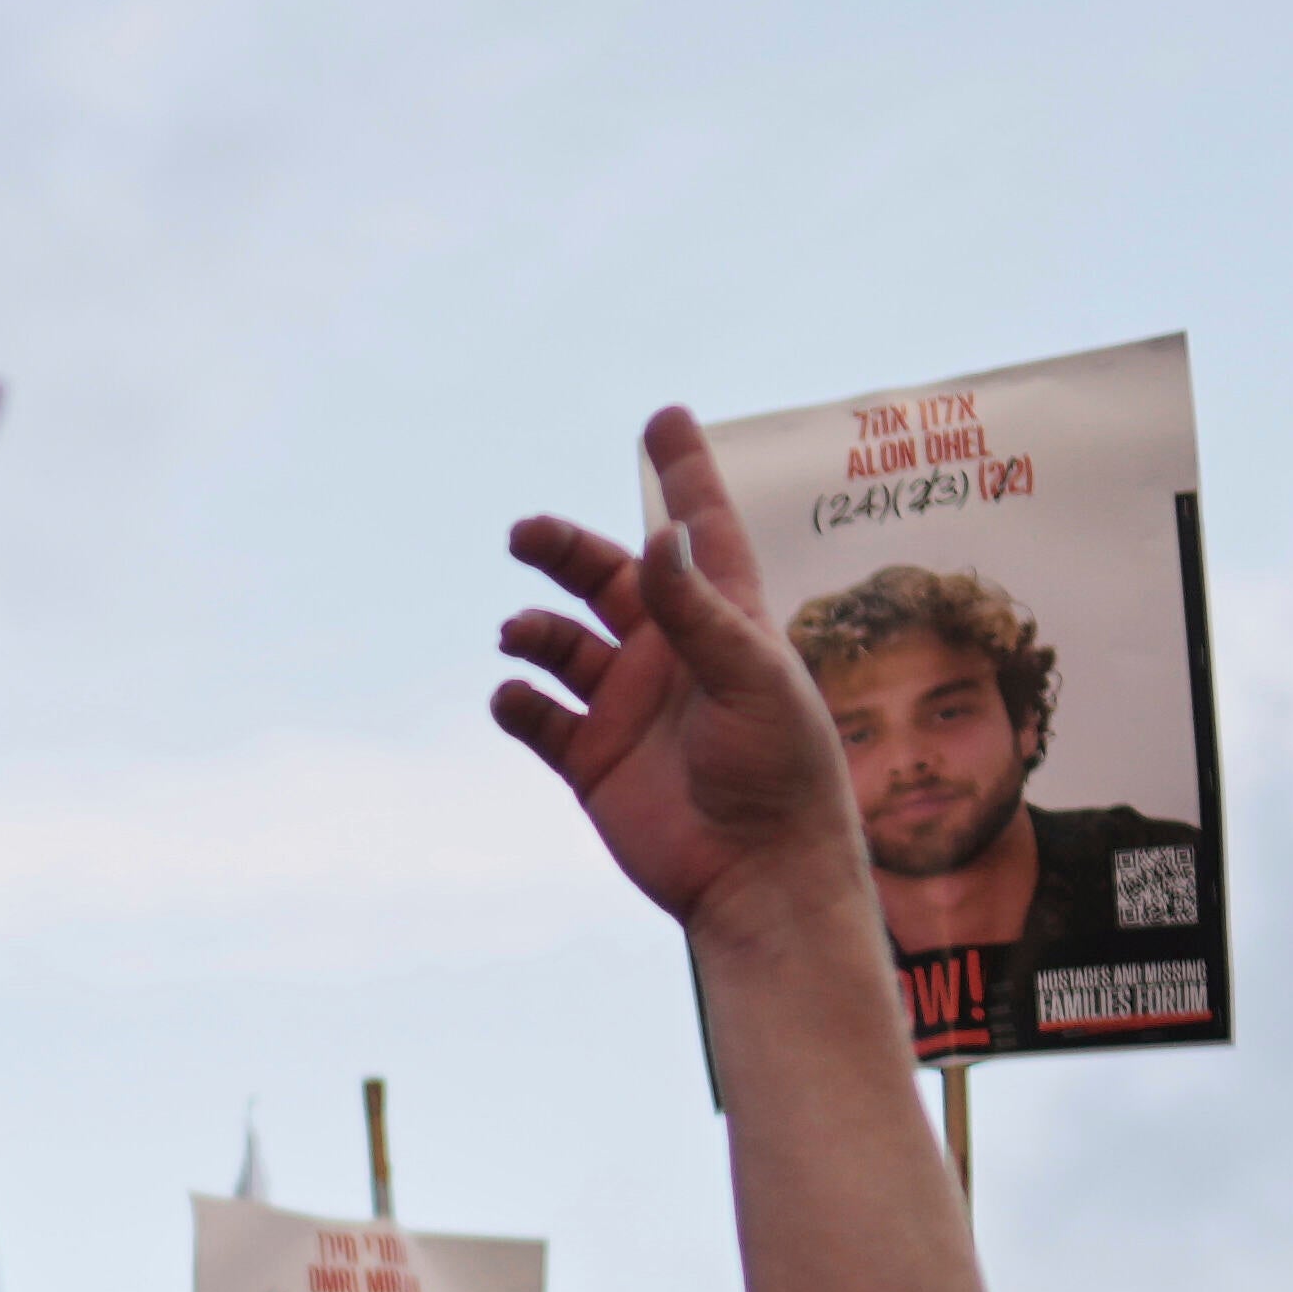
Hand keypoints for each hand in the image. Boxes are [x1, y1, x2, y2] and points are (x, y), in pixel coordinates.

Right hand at [495, 408, 865, 945]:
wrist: (756, 874)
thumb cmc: (780, 771)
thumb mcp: (749, 676)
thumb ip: (697, 609)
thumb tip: (658, 537)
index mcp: (724, 622)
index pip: (700, 530)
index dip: (684, 473)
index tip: (664, 417)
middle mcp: (672, 655)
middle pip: (608, 578)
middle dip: (565, 552)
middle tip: (523, 534)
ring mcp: (628, 707)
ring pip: (563, 644)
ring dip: (534, 631)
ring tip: (519, 638)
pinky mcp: (593, 760)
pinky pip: (538, 716)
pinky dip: (517, 700)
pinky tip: (513, 696)